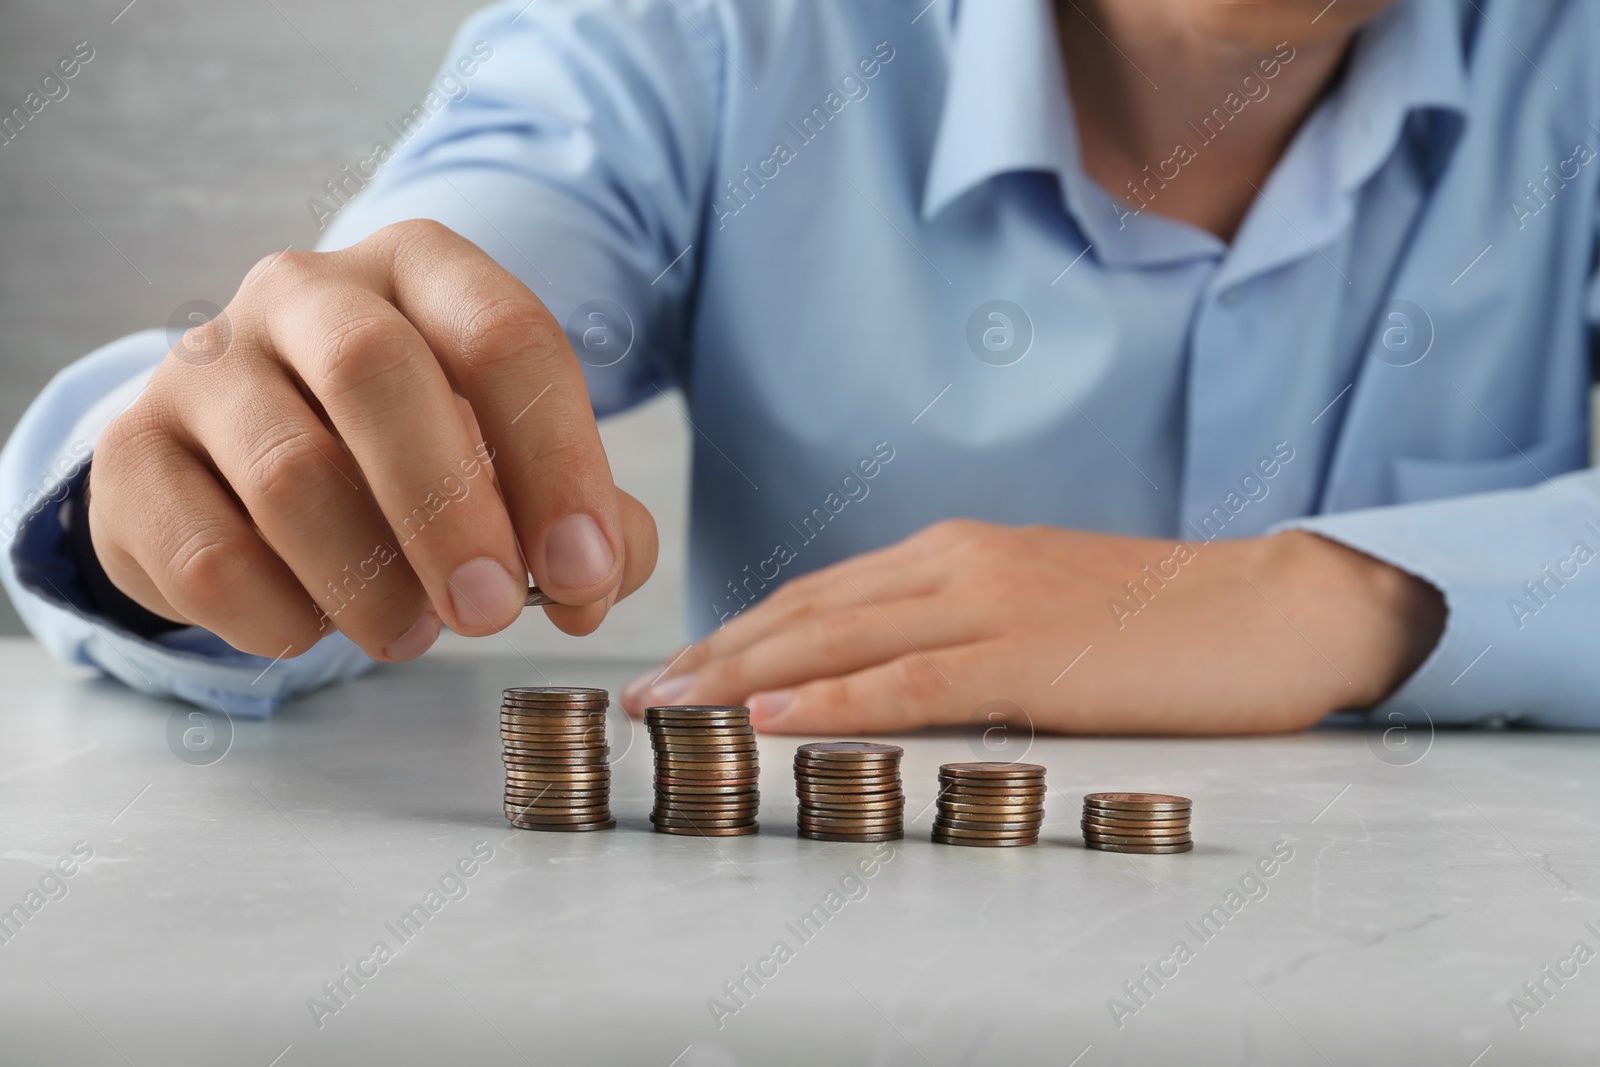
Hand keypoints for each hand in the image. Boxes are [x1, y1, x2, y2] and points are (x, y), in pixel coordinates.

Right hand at [89, 220, 656, 660]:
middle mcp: (304, 290)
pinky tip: (312, 626)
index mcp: (419, 269)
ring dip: (370, 582)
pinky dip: (279, 617)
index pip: (504, 336)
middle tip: (491, 614)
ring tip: (410, 633)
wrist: (242, 461)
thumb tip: (596, 578)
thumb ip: (584, 518)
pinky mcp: (133, 453)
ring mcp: (206, 364)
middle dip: (450, 512)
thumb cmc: (405, 456)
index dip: (557, 462)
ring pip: (291, 473)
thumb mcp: (508, 461)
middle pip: (379, 373)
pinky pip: (209, 553)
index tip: (583, 572)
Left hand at [620, 521, 1444, 734]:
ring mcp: (993, 604)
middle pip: (807, 610)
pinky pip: (914, 681)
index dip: (739, 632)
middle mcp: (959, 564)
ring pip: (840, 639)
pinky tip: (777, 718)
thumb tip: (882, 681)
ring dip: (743, 677)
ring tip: (673, 711)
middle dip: (714, 655)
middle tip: (643, 698)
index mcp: (958, 553)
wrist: (1275, 610)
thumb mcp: (1038, 616)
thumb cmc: (1159, 625)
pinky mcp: (1032, 657)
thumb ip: (959, 637)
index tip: (680, 670)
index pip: (819, 594)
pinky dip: (837, 700)